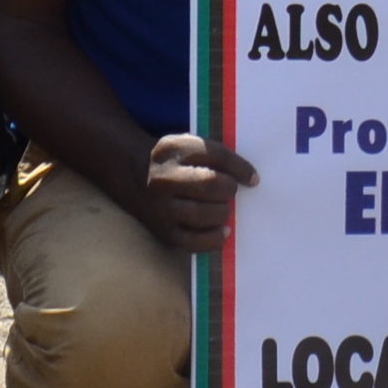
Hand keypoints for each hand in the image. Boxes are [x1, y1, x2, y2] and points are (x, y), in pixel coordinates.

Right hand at [139, 133, 256, 254]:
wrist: (134, 175)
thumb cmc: (174, 161)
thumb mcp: (189, 145)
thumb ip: (217, 155)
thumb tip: (251, 180)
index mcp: (173, 150)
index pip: (214, 154)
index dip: (239, 168)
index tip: (252, 179)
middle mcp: (163, 179)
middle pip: (208, 185)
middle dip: (229, 189)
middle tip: (230, 191)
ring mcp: (161, 208)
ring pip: (201, 214)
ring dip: (222, 212)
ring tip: (224, 208)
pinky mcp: (163, 232)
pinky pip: (191, 242)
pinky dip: (213, 239)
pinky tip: (224, 230)